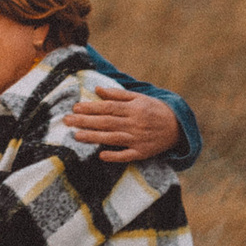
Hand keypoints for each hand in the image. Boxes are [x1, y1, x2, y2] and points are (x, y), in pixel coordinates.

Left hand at [64, 88, 180, 161]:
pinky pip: (127, 155)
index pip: (108, 108)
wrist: (178, 127)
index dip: (91, 107)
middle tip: (67, 121)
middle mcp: (135, 124)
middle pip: (106, 122)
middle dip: (85, 121)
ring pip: (113, 138)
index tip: (75, 107)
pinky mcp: (142, 153)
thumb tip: (97, 89)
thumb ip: (118, 94)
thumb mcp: (139, 98)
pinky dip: (115, 156)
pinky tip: (101, 155)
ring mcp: (138, 139)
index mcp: (133, 108)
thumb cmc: (154, 109)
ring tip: (76, 136)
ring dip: (94, 137)